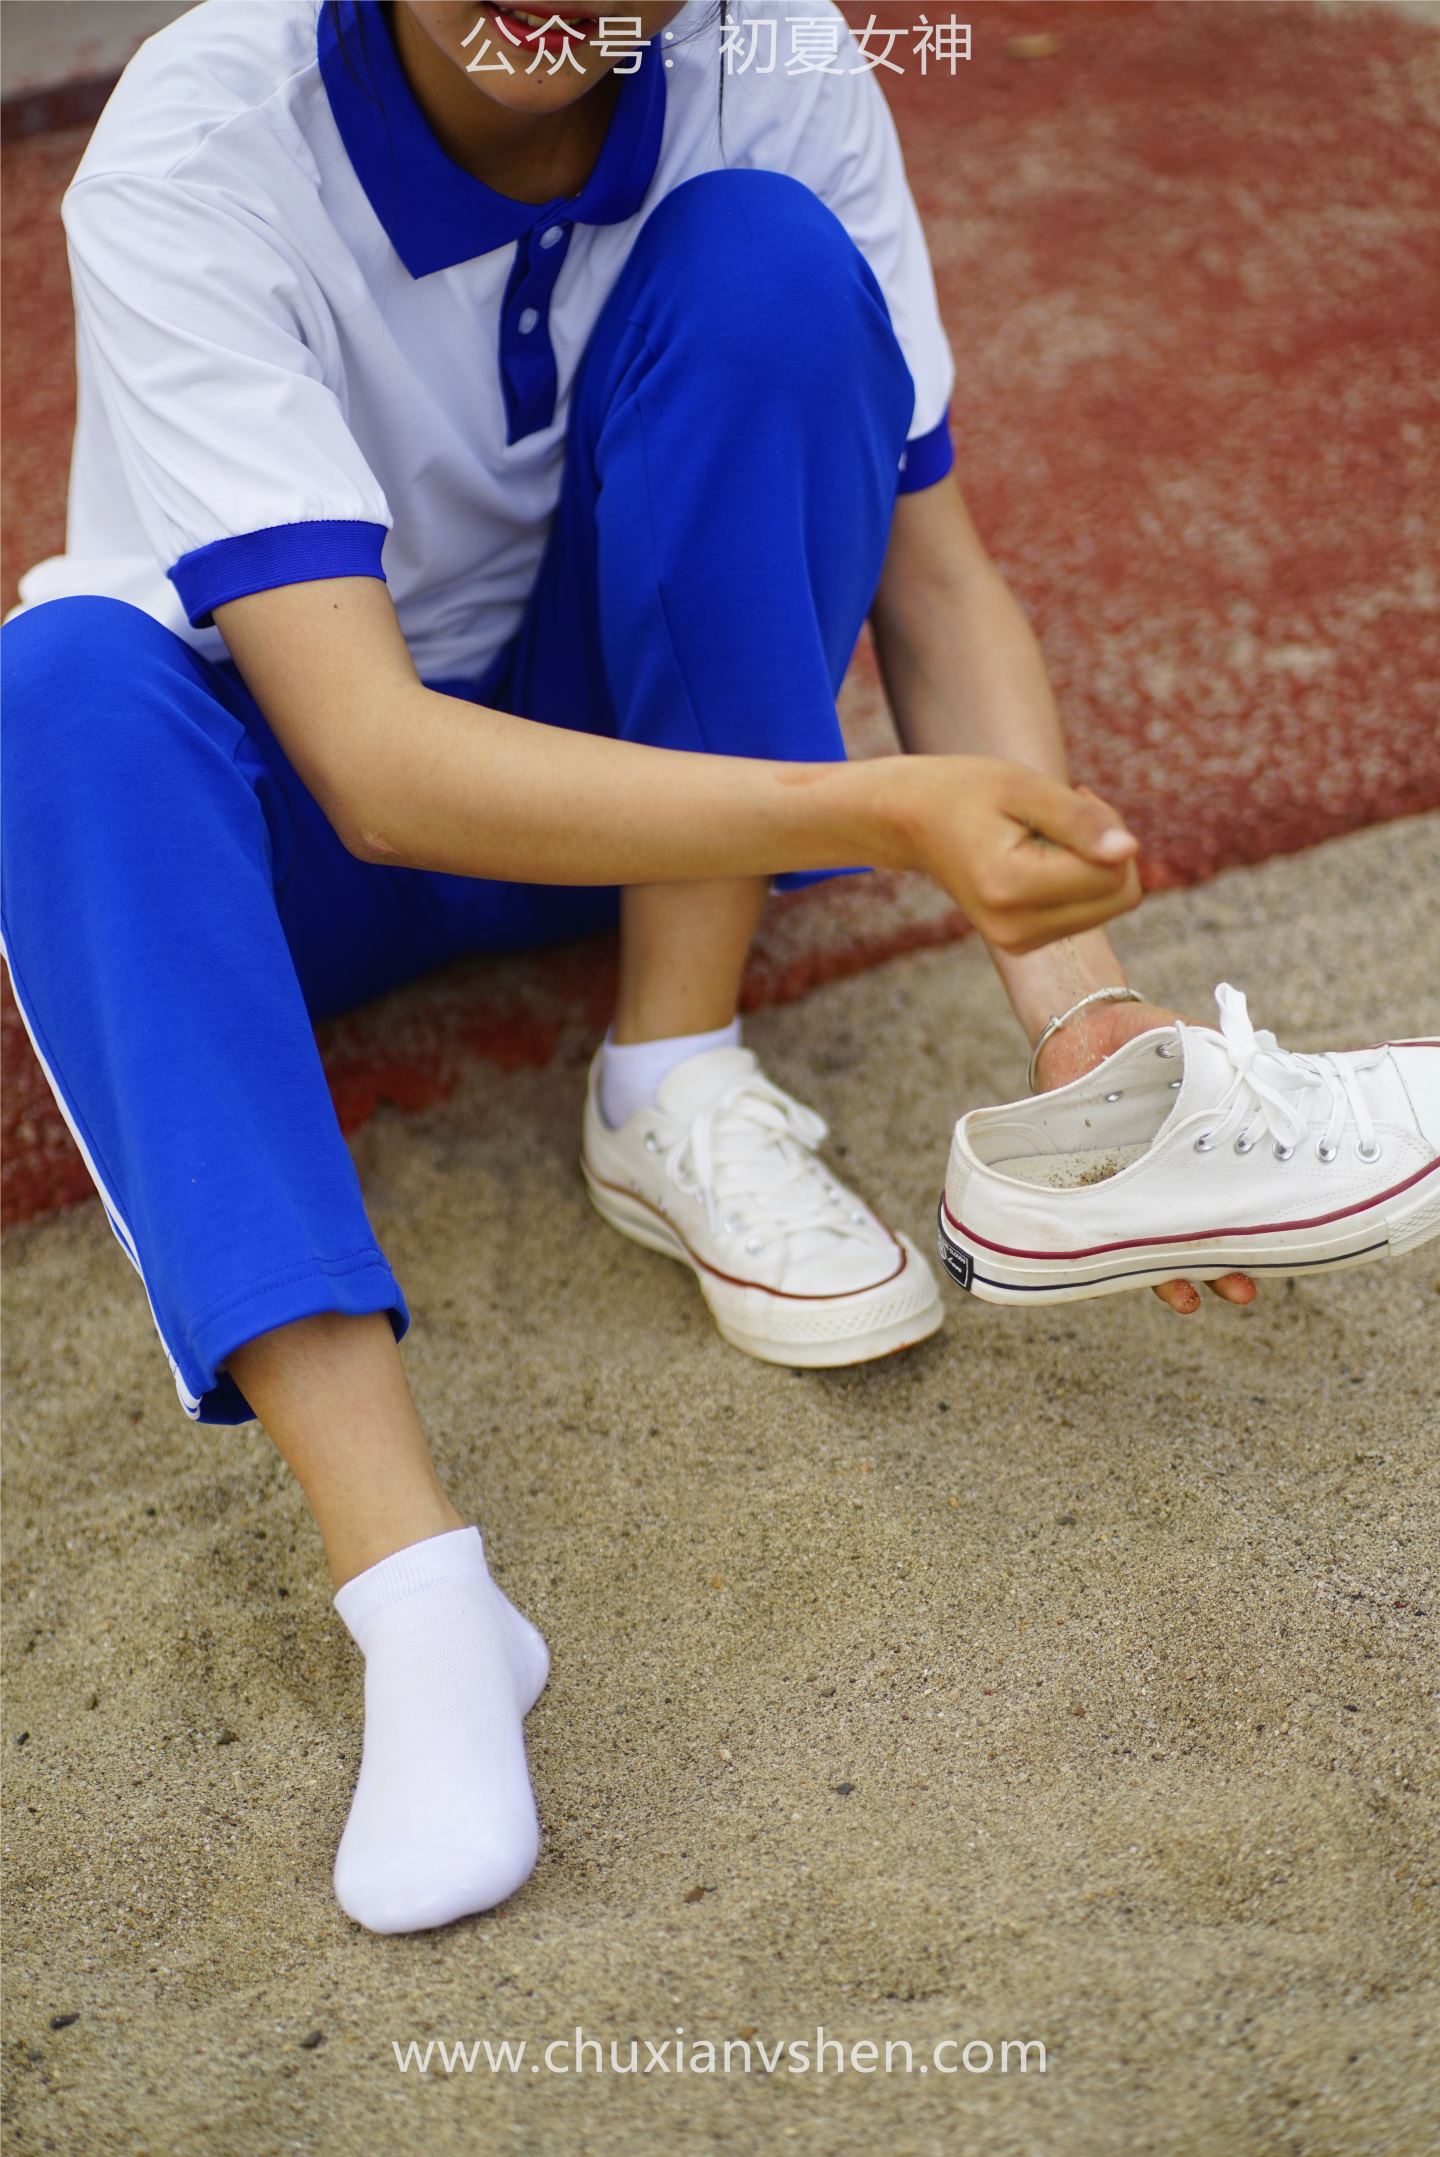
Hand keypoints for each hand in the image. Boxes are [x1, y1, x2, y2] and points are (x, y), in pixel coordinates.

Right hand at [884, 758, 1143, 954]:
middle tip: (1071, 809)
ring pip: (1110, 905)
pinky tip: (1045, 853)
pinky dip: (1080, 878)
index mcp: (1010, 889)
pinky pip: (1088, 912)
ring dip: (1095, 861)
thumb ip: (1080, 820)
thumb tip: (1128, 850)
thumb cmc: (966, 792)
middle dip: (1109, 848)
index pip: (1111, 873)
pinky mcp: (1024, 943)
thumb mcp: (1024, 788)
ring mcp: (1019, 943)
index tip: (1078, 795)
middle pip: (1119, 895)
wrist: (912, 822)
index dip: (1110, 827)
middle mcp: (1015, 929)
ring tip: (1049, 831)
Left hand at [1032, 997, 1257, 1315]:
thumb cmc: (1148, 1040)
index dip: (1258, 1224)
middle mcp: (1167, 1178)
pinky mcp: (1087, 1185)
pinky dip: (1114, 1251)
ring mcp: (1129, 1185)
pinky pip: (1101, 1226)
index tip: (1287, 1246)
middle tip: (1245, 1289)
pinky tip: (1128, 1270)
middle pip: (1200, 1232)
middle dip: (1224, 1266)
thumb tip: (1282, 1078)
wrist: (1083, 1028)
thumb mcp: (1203, 1053)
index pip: (1234, 1199)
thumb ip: (1236, 1070)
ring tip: (1199, 1296)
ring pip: (1155, 1241)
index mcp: (1200, 1154)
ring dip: (1179, 1273)